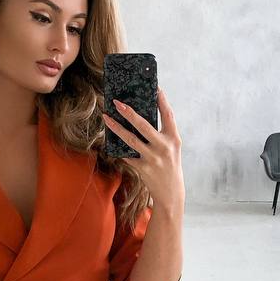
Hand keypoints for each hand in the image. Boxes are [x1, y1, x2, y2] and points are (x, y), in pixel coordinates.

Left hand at [102, 86, 184, 211]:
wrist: (171, 193)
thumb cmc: (170, 166)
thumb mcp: (171, 148)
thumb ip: (161, 134)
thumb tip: (140, 117)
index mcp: (174, 139)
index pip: (168, 115)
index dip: (162, 100)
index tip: (155, 87)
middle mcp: (164, 147)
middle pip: (144, 125)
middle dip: (129, 112)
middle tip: (117, 102)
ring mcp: (153, 159)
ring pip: (131, 140)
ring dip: (116, 128)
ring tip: (106, 117)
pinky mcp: (143, 169)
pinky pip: (127, 155)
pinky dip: (118, 148)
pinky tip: (110, 140)